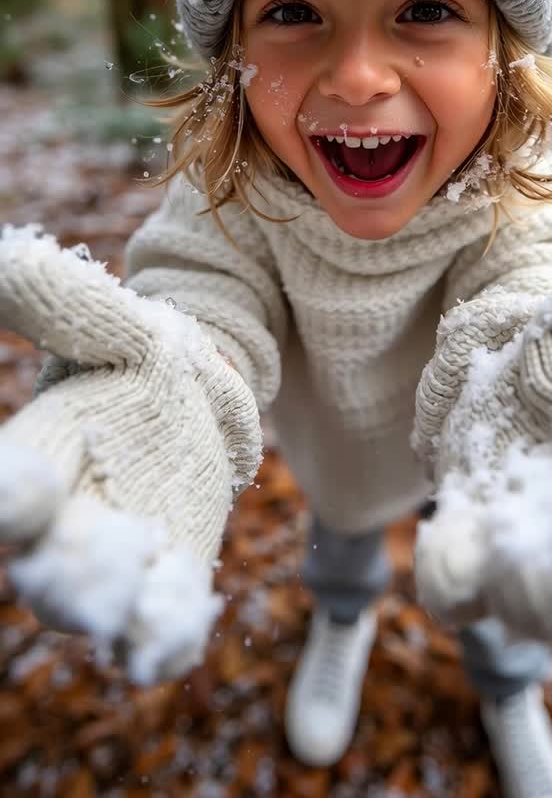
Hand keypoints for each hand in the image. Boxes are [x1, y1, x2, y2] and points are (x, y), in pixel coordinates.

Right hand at [0, 224, 261, 682]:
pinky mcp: (169, 581)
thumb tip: (8, 252)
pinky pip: (160, 627)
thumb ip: (57, 299)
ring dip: (115, 604)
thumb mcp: (105, 321)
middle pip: (46, 563)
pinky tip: (179, 631)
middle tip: (96, 552)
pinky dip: (165, 636)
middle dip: (66, 566)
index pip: (10, 488)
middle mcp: (63, 524)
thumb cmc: (133, 357)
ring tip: (143, 579)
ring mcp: (115, 561)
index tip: (28, 484)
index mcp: (37, 456)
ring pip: (100, 605)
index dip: (13, 494)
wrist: (195, 400)